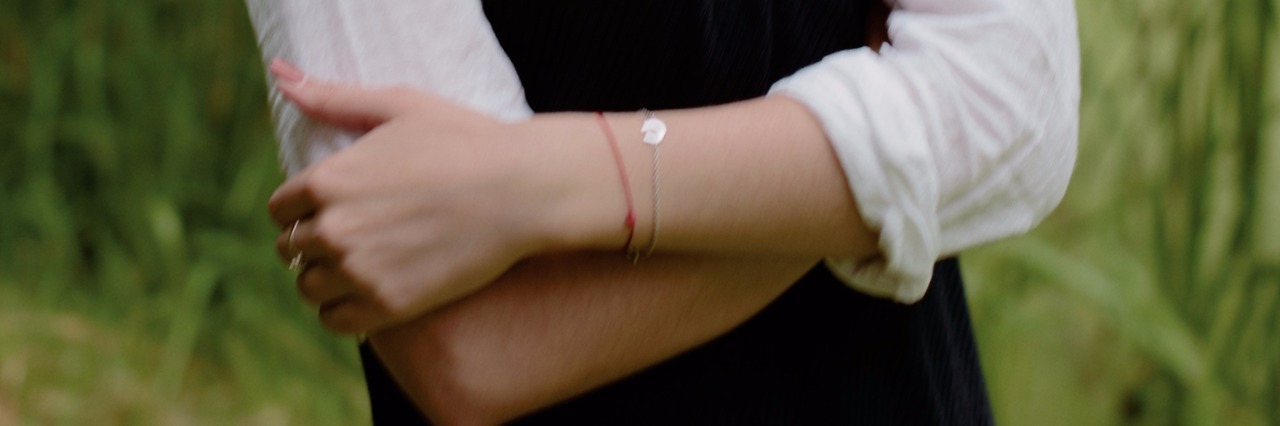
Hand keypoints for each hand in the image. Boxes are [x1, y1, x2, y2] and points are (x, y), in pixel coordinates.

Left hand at [266, 59, 556, 333]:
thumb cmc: (466, 141)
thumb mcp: (399, 106)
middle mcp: (334, 229)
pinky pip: (336, 320)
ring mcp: (360, 271)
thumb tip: (279, 76)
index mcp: (329, 180)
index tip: (328, 209)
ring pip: (309, 287)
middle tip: (352, 236)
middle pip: (291, 249)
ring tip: (358, 266)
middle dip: (312, 242)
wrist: (523, 191)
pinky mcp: (390, 305)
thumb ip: (332, 97)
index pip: (280, 209)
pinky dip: (343, 310)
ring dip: (325, 278)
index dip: (301, 209)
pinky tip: (369, 292)